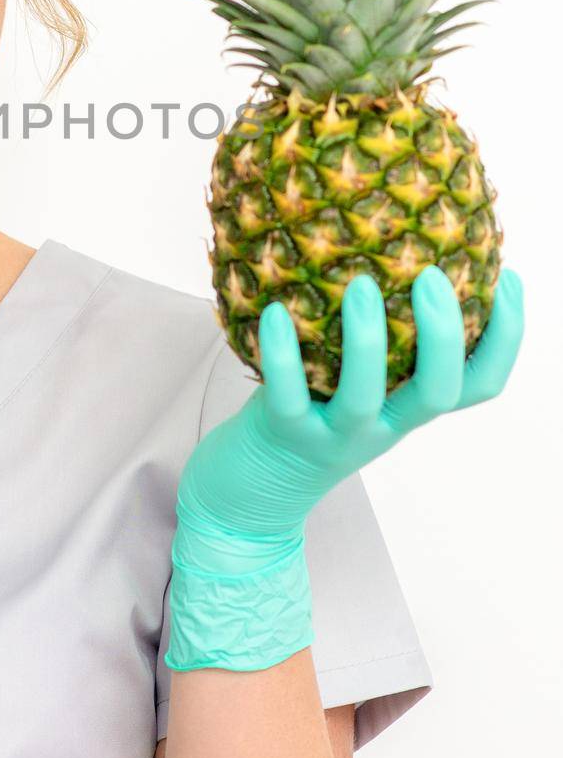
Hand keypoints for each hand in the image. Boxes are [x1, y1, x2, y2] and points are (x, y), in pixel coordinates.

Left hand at [164, 266, 523, 671]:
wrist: (248, 501)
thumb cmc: (303, 424)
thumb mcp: (351, 387)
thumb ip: (376, 344)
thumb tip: (387, 256)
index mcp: (406, 410)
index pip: (478, 385)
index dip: (505, 338)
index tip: (509, 280)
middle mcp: (381, 427)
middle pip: (436, 393)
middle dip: (443, 335)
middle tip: (433, 276)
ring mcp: (335, 437)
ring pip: (364, 396)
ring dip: (367, 340)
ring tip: (362, 285)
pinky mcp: (284, 437)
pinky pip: (288, 396)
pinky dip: (282, 354)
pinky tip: (275, 311)